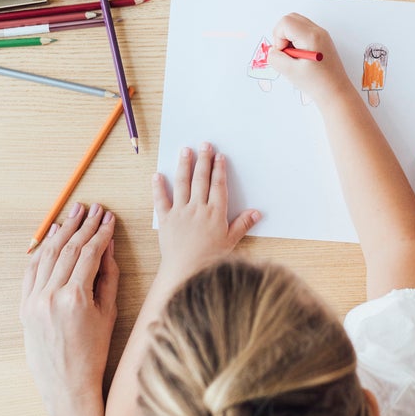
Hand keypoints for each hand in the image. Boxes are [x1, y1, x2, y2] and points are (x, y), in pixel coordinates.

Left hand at [20, 202, 118, 415]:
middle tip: (93, 208)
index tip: (109, 218)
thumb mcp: (108, 313)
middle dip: (82, 225)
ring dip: (62, 231)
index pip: (90, 253)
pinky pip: (32, 270)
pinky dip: (43, 250)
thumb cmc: (93, 353)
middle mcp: (50, 296)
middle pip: (68, 249)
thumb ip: (108, 277)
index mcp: (75, 298)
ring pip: (47, 255)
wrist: (66, 384)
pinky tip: (53, 236)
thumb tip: (108, 247)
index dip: (101, 233)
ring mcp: (34, 300)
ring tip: (74, 214)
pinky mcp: (24, 306)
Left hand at [153, 143, 259, 291]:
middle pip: (201, 179)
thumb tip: (257, 213)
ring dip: (184, 165)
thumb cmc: (210, 259)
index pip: (218, 185)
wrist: (186, 271)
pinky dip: (158, 187)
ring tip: (185, 151)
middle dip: (203, 160)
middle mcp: (197, 208)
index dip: (219, 169)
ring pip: (182, 184)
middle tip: (204, 144)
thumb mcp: (230, 242)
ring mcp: (180, 212)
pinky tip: (157, 175)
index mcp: (215, 213)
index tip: (219, 156)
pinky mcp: (166, 219)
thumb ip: (242, 225)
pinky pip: (160, 200)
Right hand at [266, 13, 352, 107]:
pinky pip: (303, 31)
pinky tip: (301, 57)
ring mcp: (322, 34)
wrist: (336, 92)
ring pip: (296, 24)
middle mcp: (318, 31)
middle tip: (287, 54)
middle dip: (282, 35)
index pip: (285, 22)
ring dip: (289, 38)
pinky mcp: (322, 40)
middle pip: (290, 18)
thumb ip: (275, 58)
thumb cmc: (316, 83)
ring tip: (295, 56)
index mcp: (311, 36)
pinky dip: (296, 40)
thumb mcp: (290, 72)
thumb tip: (273, 50)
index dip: (278, 37)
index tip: (285, 54)